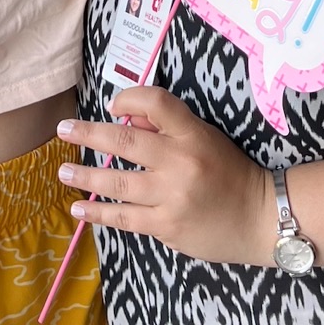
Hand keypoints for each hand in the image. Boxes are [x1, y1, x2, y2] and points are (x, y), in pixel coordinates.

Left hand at [57, 90, 271, 264]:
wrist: (260, 218)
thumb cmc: (230, 173)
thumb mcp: (206, 138)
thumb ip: (167, 127)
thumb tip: (123, 115)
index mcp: (193, 134)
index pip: (156, 102)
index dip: (128, 97)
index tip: (110, 105)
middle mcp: (180, 162)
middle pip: (125, 141)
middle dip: (88, 133)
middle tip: (63, 129)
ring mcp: (171, 197)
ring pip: (117, 183)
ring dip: (85, 175)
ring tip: (63, 171)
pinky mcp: (166, 226)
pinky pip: (125, 217)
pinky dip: (99, 212)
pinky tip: (79, 208)